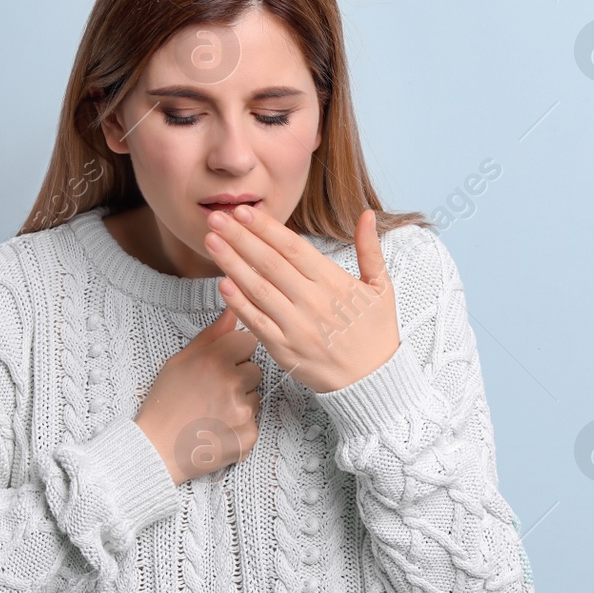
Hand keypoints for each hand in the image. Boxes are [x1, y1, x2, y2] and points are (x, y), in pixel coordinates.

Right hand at [133, 305, 261, 483]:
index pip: (248, 341)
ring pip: (255, 396)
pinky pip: (253, 422)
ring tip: (212, 412)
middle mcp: (232, 383)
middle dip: (238, 378)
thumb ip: (211, 335)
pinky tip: (216, 430)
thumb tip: (232, 311)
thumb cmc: (165, 403)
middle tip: (212, 393)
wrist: (156, 450)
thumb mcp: (180, 361)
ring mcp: (242, 411)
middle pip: (254, 369)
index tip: (218, 366)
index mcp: (215, 360)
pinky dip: (239, 426)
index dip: (233, 353)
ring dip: (240, 402)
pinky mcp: (248, 435)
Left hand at [203, 204, 398, 393]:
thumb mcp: (382, 287)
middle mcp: (313, 302)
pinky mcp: (285, 349)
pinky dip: (238, 303)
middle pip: (269, 263)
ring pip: (258, 289)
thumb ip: (370, 249)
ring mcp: (297, 327)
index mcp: (334, 283)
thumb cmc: (376, 333)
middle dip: (240, 237)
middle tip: (216, 218)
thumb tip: (366, 214)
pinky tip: (222, 284)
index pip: (292, 248)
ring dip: (231, 263)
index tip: (243, 212)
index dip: (265, 228)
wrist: (374, 380)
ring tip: (212, 242)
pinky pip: (257, 322)